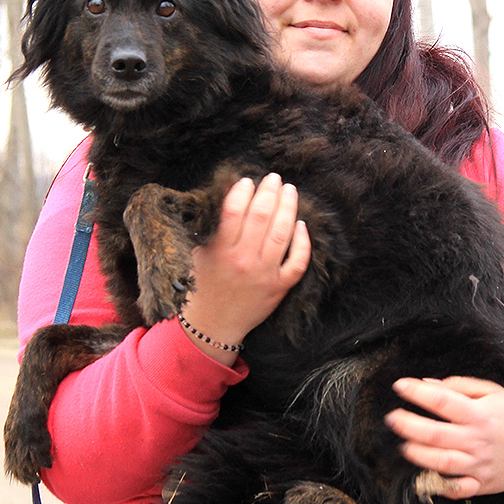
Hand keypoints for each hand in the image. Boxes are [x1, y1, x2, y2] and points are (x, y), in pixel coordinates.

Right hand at [179, 173, 310, 360]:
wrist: (214, 324)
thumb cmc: (205, 284)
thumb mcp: (201, 255)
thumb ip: (214, 230)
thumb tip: (232, 198)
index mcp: (221, 252)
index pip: (234, 212)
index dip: (243, 191)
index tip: (248, 180)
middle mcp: (244, 261)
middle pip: (261, 218)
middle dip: (269, 192)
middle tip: (274, 178)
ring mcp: (264, 275)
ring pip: (282, 234)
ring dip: (288, 208)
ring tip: (289, 191)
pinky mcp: (280, 287)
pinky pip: (298, 262)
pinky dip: (303, 242)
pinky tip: (302, 225)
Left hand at [385, 376, 503, 498]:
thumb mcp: (492, 392)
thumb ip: (460, 386)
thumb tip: (427, 384)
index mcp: (479, 414)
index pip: (443, 401)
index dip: (417, 393)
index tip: (399, 386)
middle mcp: (477, 440)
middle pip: (436, 434)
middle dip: (408, 425)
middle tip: (391, 418)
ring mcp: (478, 465)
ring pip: (441, 463)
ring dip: (418, 454)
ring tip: (403, 445)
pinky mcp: (480, 484)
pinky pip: (456, 488)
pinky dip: (439, 485)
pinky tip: (424, 473)